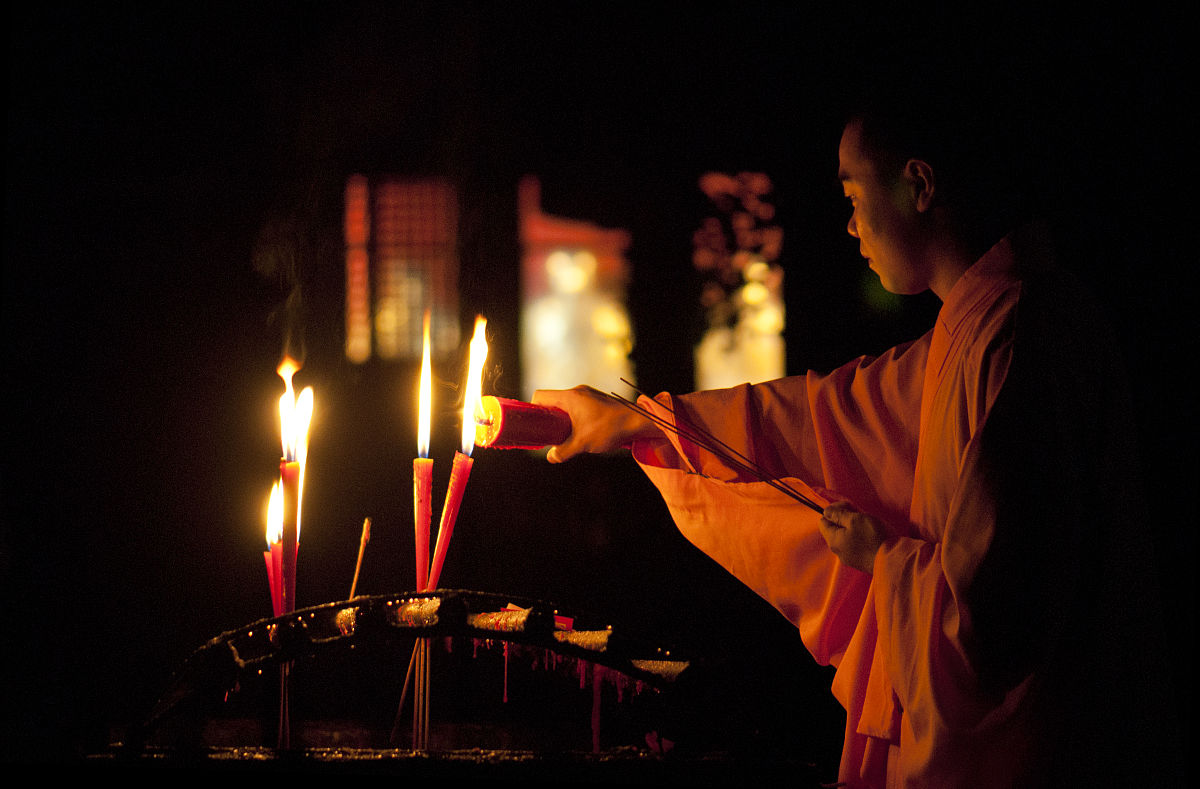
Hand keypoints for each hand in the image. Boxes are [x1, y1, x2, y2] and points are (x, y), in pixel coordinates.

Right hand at [531, 385, 657, 462]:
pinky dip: (573, 418)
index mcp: (570, 397)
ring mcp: (588, 395)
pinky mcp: (596, 400)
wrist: (638, 422)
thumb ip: (563, 451)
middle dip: (547, 418)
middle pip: (552, 400)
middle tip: (549, 434)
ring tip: (565, 436)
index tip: (534, 425)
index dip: (533, 409)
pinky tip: (580, 433)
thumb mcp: (582, 443)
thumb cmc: (609, 429)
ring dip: (562, 419)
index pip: (540, 395)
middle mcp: (577, 392)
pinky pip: (577, 407)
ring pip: (565, 405)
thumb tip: (551, 457)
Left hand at [818, 500, 885, 573]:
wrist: (893, 560)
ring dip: (853, 528)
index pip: (823, 521)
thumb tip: (826, 512)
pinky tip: (870, 535)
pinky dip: (859, 538)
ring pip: (845, 537)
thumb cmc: (873, 537)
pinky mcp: (859, 562)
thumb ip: (838, 514)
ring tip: (867, 524)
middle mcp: (837, 551)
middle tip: (859, 514)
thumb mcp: (855, 519)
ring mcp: (848, 558)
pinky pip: (854, 545)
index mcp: (833, 540)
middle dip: (844, 519)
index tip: (848, 507)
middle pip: (834, 529)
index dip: (834, 510)